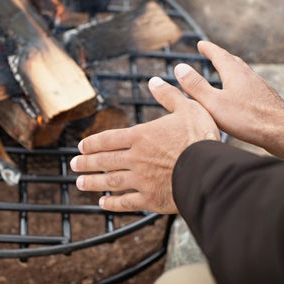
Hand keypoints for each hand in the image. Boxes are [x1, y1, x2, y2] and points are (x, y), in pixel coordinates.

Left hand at [70, 77, 219, 213]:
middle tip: (73, 165)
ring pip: (110, 181)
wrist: (209, 170)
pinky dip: (112, 203)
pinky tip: (102, 203)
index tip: (82, 147)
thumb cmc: (200, 137)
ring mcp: (141, 180)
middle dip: (86, 162)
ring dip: (93, 182)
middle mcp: (136, 158)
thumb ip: (169, 95)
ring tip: (80, 183)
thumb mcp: (188, 108)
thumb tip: (154, 80)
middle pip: (104, 160)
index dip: (93, 143)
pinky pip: (126, 202)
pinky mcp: (150, 199)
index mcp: (142, 136)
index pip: (109, 139)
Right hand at [175, 41, 283, 159]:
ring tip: (227, 71)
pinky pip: (251, 85)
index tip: (201, 43)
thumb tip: (179, 67)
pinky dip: (241, 83)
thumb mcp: (213, 103)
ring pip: (244, 73)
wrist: (282, 131)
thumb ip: (196, 86)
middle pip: (233, 61)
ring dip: (233, 69)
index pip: (219, 55)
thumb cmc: (247, 118)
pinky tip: (242, 94)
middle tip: (213, 53)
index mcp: (235, 74)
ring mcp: (260, 87)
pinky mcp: (266, 99)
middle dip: (221, 56)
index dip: (209, 49)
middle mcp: (249, 76)